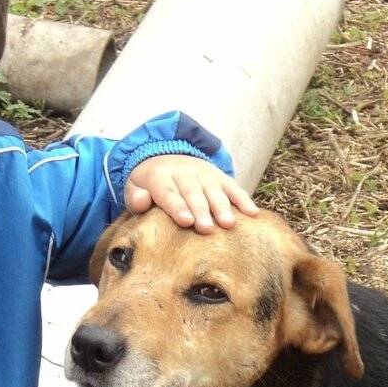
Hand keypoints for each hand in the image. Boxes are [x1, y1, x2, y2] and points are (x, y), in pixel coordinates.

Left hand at [125, 155, 257, 233]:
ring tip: (229, 224)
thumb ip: (135, 196)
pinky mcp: (219, 176)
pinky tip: (252, 214)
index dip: (177, 206)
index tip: (186, 221)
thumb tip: (141, 201)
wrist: (167, 157)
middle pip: (193, 193)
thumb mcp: (135, 187)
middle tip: (207, 229)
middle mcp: (184, 172)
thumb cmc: (150, 185)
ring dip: (222, 207)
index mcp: (160, 176)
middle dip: (201, 210)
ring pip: (214, 190)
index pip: (168, 192)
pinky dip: (243, 199)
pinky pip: (233, 187)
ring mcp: (204, 173)